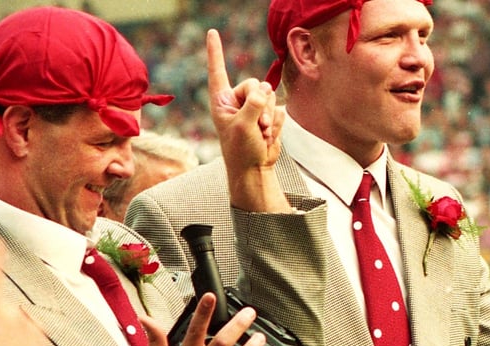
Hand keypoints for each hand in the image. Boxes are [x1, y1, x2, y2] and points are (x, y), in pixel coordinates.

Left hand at [206, 29, 288, 212]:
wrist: (255, 169)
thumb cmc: (241, 151)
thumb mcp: (243, 126)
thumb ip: (253, 104)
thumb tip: (265, 90)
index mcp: (221, 101)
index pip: (218, 71)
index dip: (216, 52)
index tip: (212, 32)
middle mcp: (236, 101)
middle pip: (255, 84)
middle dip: (260, 104)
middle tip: (258, 126)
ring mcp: (252, 108)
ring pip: (269, 96)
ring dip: (268, 117)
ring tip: (261, 134)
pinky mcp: (266, 116)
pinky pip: (278, 109)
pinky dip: (276, 124)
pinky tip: (268, 136)